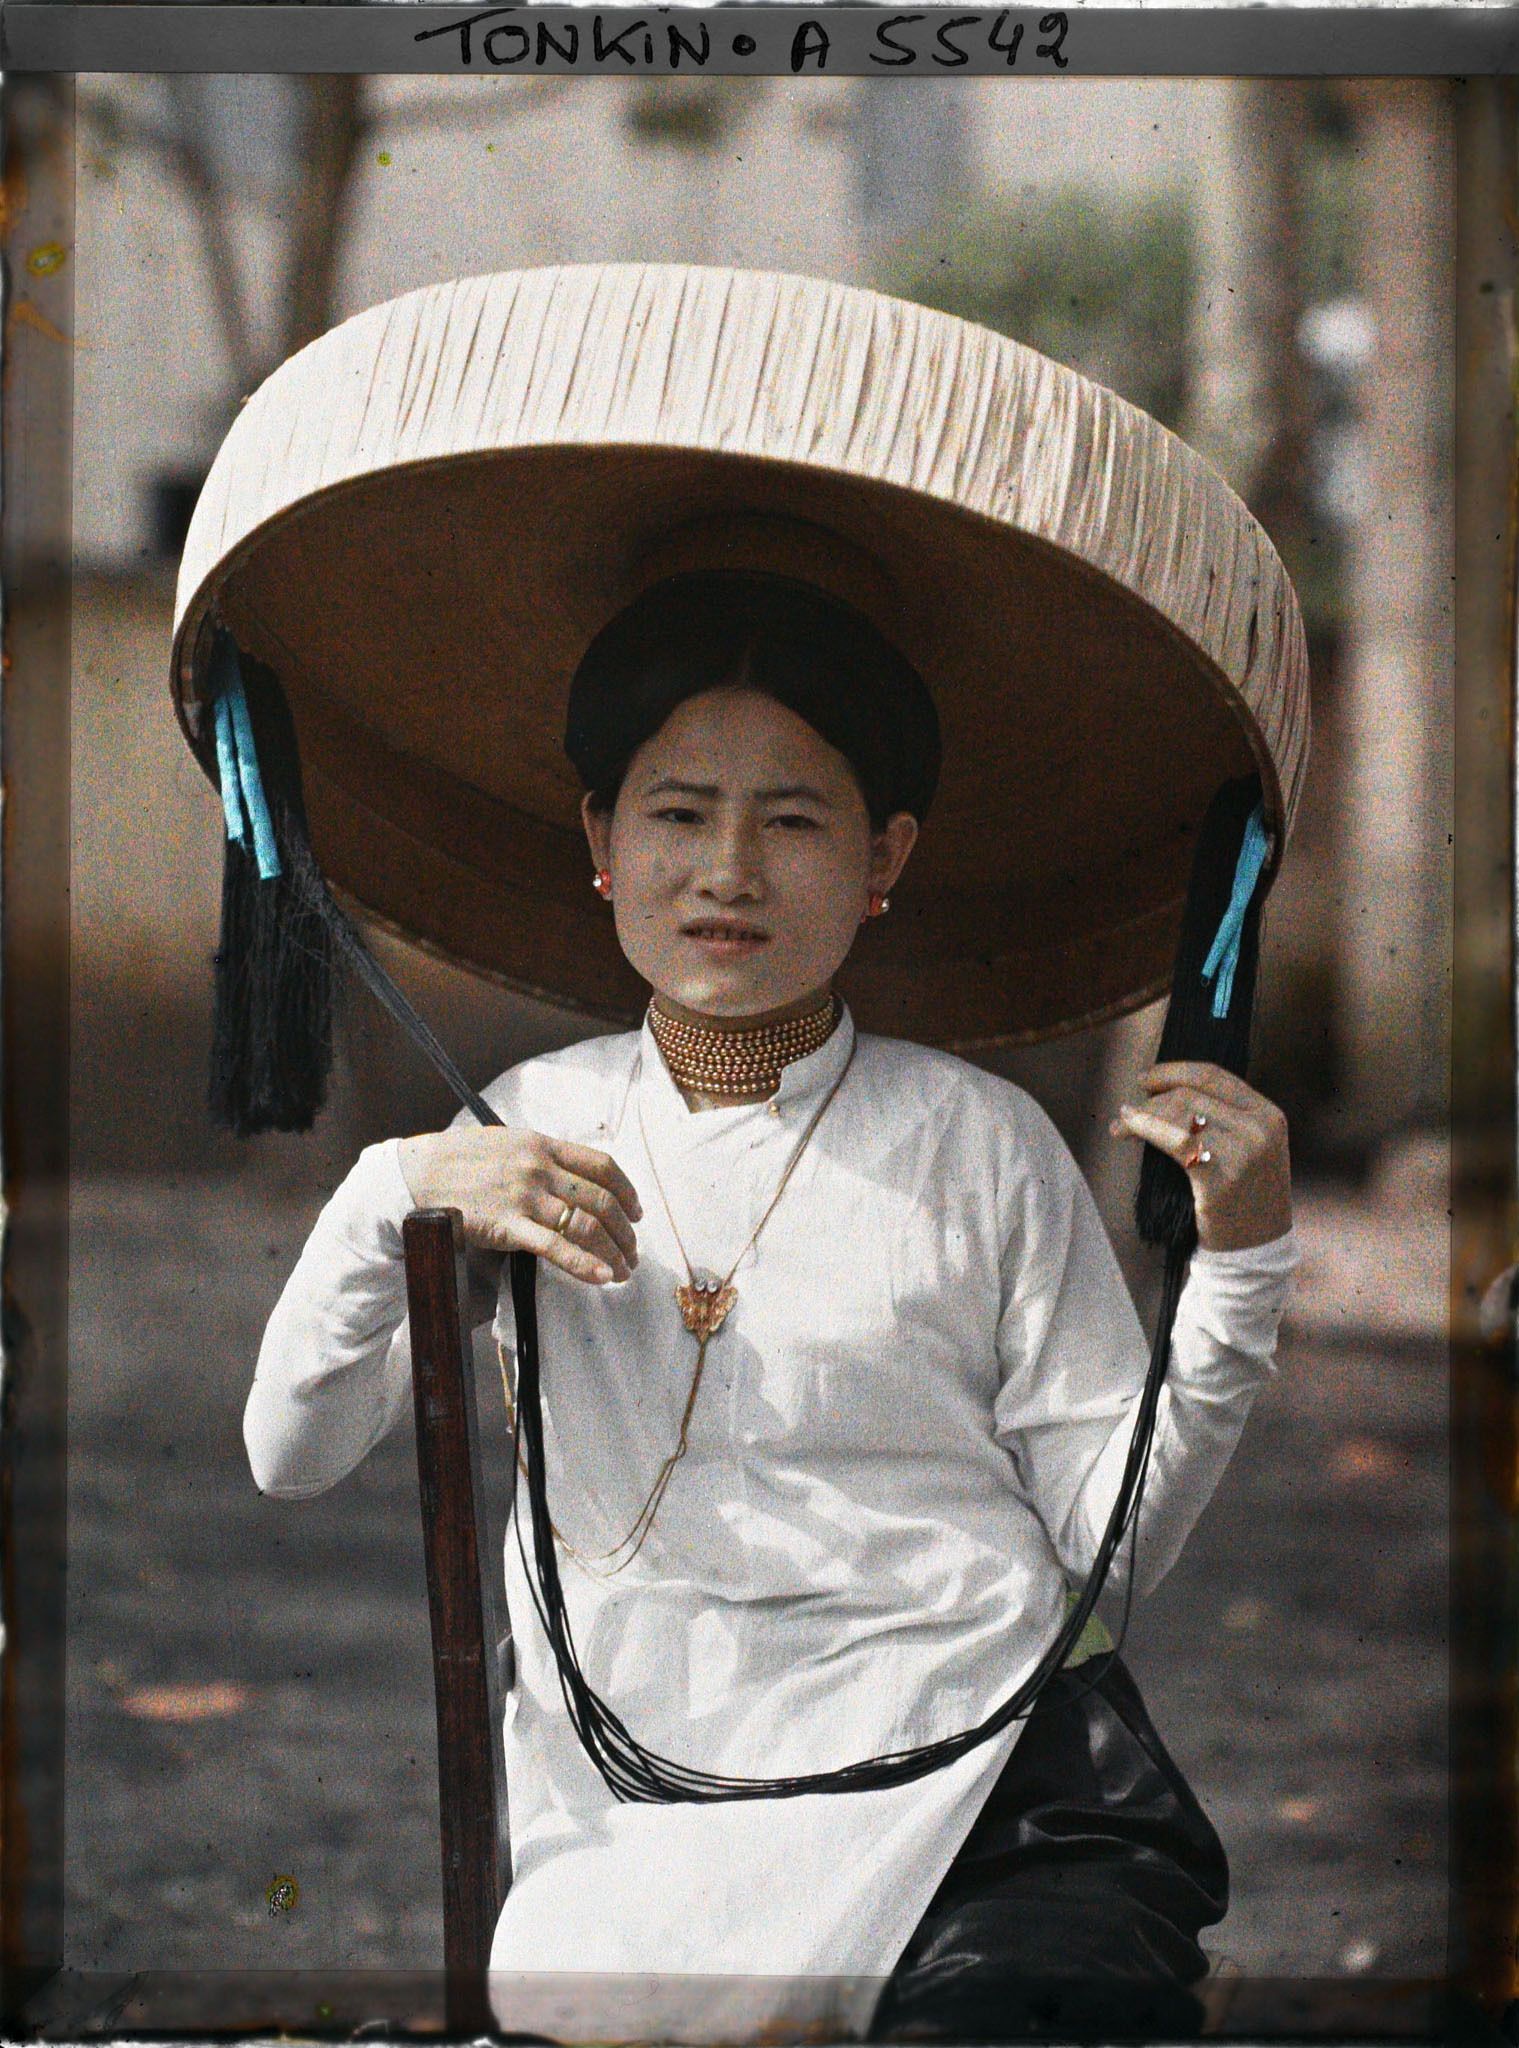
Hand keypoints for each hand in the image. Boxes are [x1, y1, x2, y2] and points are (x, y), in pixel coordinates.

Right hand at [396, 1126, 641, 1285]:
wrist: (416, 1175)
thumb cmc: (458, 1160)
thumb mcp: (505, 1143)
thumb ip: (539, 1156)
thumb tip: (569, 1175)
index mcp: (542, 1144)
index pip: (602, 1166)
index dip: (627, 1192)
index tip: (637, 1212)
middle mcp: (539, 1168)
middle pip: (601, 1201)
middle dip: (626, 1232)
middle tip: (633, 1252)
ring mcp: (525, 1196)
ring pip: (586, 1226)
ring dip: (612, 1252)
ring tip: (621, 1271)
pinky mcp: (507, 1225)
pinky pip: (555, 1247)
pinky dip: (584, 1264)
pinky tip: (601, 1277)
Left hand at [1109, 1062, 1292, 1252]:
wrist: (1255, 1251)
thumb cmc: (1242, 1200)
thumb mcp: (1250, 1149)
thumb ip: (1224, 1118)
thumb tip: (1166, 1092)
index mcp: (1269, 1115)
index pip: (1214, 1075)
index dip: (1173, 1072)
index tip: (1146, 1078)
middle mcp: (1260, 1129)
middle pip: (1191, 1095)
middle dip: (1152, 1099)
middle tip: (1128, 1111)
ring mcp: (1244, 1153)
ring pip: (1179, 1113)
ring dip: (1142, 1115)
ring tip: (1122, 1124)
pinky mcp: (1221, 1178)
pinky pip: (1173, 1141)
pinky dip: (1144, 1129)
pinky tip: (1126, 1131)